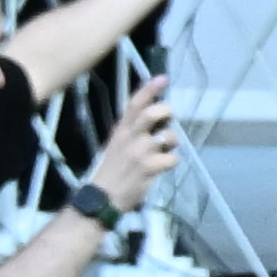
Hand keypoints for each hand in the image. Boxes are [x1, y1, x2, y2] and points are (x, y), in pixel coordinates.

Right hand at [84, 85, 178, 212]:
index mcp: (120, 131)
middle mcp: (129, 138)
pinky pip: (172, 158)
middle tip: (169, 118)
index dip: (149, 90)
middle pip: (150, 114)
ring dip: (173, 142)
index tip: (163, 78)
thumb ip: (133, 132)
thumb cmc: (113, 171)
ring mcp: (139, 152)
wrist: (103, 198)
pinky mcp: (149, 167)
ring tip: (167, 150)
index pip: (133, 105)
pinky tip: (163, 168)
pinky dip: (172, 162)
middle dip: (165, 111)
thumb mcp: (117, 146)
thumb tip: (157, 119)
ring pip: (168, 136)